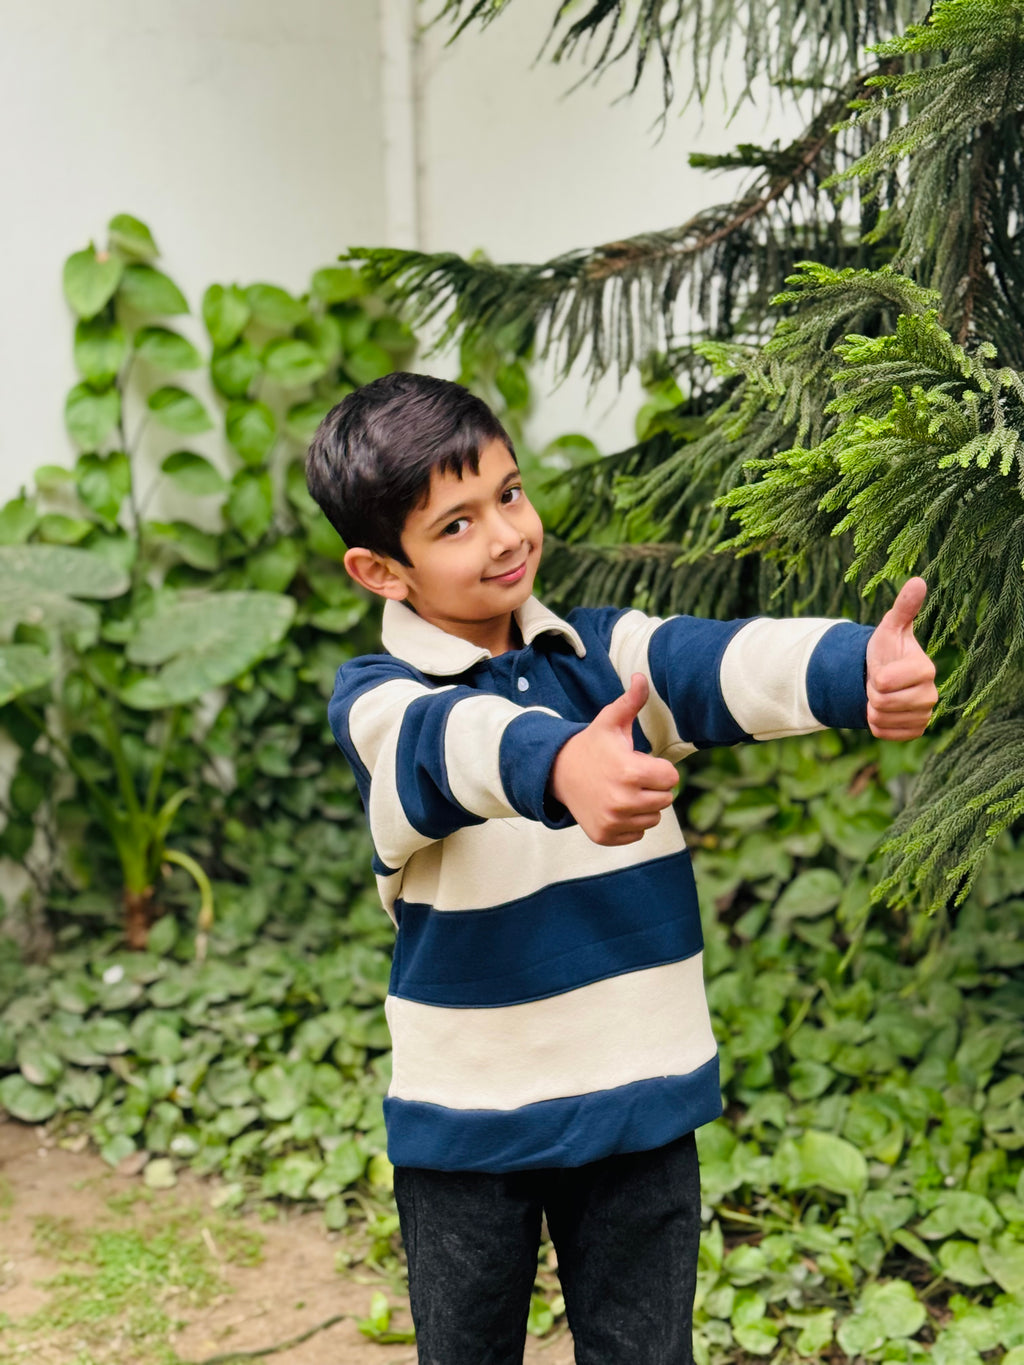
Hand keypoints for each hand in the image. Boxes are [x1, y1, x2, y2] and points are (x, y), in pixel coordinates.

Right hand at [550, 674, 678, 845]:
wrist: (558, 773)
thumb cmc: (592, 745)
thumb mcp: (610, 721)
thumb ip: (631, 701)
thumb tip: (641, 676)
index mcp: (630, 772)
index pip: (671, 778)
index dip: (660, 768)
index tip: (642, 762)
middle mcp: (622, 800)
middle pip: (665, 799)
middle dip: (653, 787)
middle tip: (632, 777)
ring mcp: (613, 821)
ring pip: (653, 818)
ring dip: (643, 806)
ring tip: (623, 790)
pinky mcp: (605, 836)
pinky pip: (637, 834)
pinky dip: (630, 823)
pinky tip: (614, 806)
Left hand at [865, 577, 937, 739]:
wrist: (882, 676)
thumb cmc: (886, 650)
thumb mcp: (890, 627)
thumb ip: (903, 607)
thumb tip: (918, 580)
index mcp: (926, 670)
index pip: (882, 682)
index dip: (874, 676)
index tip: (882, 669)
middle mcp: (931, 695)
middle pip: (880, 703)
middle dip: (870, 692)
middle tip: (879, 683)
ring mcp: (925, 715)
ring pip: (879, 719)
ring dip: (871, 708)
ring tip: (881, 695)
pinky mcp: (915, 731)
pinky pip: (882, 733)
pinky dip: (875, 724)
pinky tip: (884, 711)